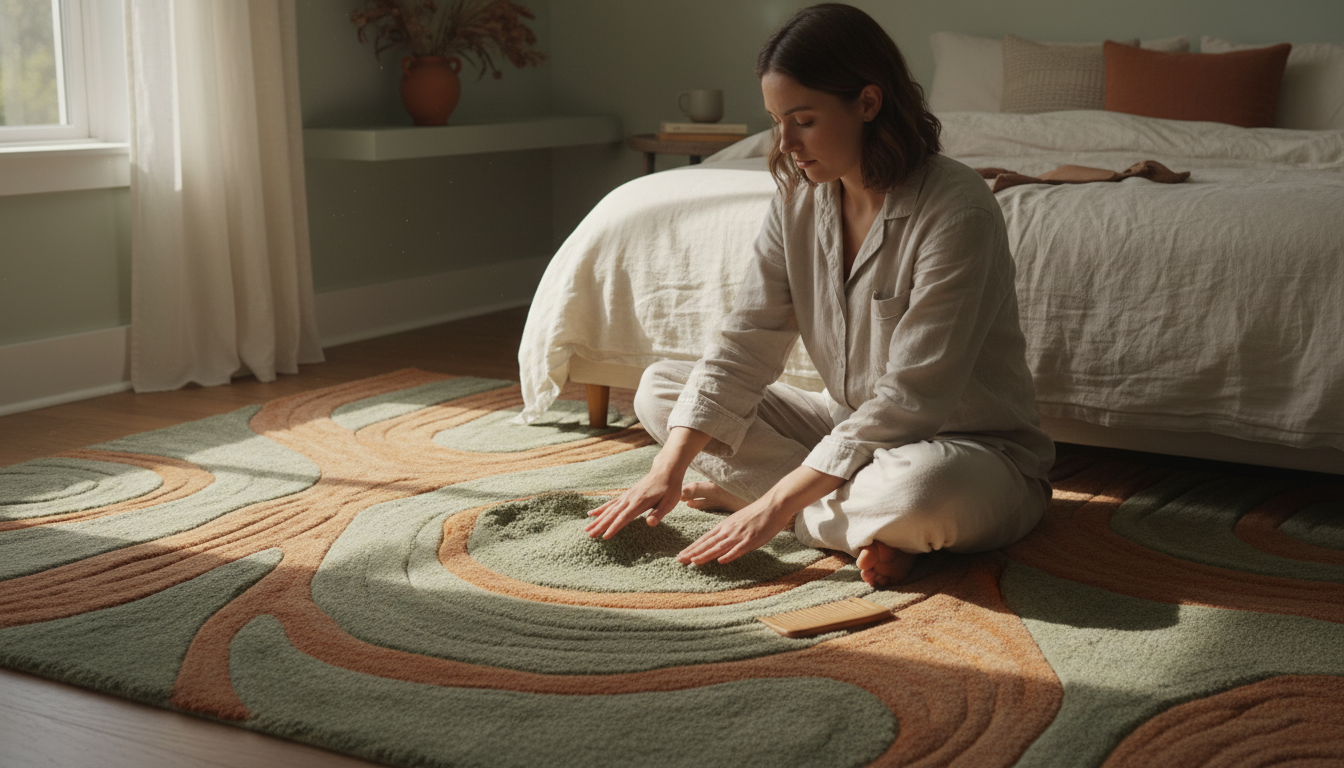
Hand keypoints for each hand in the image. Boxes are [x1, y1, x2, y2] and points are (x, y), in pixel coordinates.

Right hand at [584, 467, 682, 538]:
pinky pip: (610, 503)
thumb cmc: (669, 488)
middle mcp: (629, 499)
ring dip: (597, 519)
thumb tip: (650, 524)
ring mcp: (626, 496)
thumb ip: (659, 513)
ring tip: (587, 528)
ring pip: (609, 509)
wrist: (665, 471)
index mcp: (639, 502)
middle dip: (601, 525)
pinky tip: (592, 514)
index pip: (624, 517)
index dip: (614, 527)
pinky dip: (600, 509)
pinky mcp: (626, 495)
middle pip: (612, 514)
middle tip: (589, 534)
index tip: (604, 537)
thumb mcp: (669, 502)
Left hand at [676, 465, 845, 565]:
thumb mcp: (738, 521)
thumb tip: (719, 545)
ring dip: (706, 554)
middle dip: (693, 552)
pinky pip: (739, 548)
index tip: (681, 556)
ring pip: (719, 546)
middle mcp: (729, 530)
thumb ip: (728, 532)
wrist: (774, 504)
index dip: (693, 548)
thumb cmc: (757, 513)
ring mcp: (740, 534)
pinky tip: (721, 561)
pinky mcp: (752, 538)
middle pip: (708, 543)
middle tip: (679, 561)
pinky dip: (729, 555)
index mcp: (725, 526)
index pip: (705, 539)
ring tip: (693, 561)